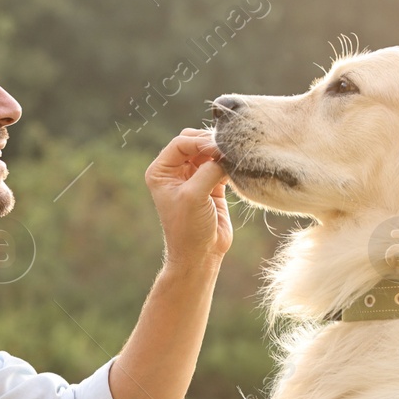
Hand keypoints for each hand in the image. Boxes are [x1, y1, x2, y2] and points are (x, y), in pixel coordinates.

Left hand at [145, 128, 231, 271]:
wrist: (200, 255)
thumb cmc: (189, 229)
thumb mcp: (194, 196)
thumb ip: (208, 169)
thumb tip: (225, 153)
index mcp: (161, 171)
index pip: (181, 142)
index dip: (200, 142)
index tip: (219, 149)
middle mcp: (175, 171)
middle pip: (194, 142)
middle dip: (210, 144)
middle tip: (228, 150)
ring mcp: (193, 177)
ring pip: (209, 152)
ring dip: (222, 153)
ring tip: (235, 157)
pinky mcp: (211, 185)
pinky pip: (221, 165)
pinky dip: (229, 164)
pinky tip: (237, 168)